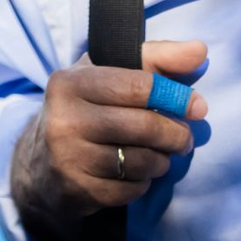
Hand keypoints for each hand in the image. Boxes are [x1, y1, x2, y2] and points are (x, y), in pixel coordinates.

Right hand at [12, 40, 207, 235]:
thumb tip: (199, 50)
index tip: (197, 105)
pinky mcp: (76, 191)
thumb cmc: (88, 106)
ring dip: (161, 160)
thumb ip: (157, 57)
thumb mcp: (111, 72)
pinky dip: (143, 182)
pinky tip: (138, 172)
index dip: (175, 95)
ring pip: (139, 161)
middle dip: (175, 134)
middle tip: (185, 138)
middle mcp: (64, 119)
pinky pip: (129, 189)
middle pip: (142, 126)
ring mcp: (67, 158)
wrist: (42, 160)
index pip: (137, 85)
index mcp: (71, 81)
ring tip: (162, 154)